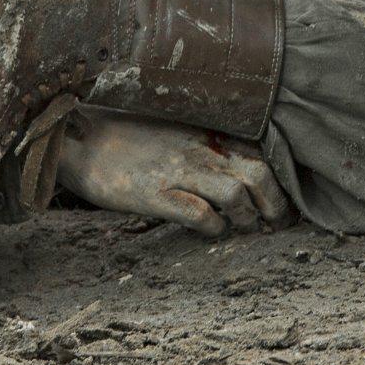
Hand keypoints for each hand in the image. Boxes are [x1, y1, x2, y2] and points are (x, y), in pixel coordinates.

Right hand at [54, 108, 287, 236]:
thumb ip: (205, 146)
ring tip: (245, 229)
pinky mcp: (154, 192)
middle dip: (274, 203)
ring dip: (247, 217)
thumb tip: (236, 171)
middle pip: (257, 173)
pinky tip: (211, 231)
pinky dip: (213, 227)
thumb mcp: (176, 133)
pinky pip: (197, 213)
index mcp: (204, 134)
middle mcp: (197, 150)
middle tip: (275, 225)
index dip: (277, 183)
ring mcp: (176, 170)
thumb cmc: (129, 139)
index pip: (258, 154)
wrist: (82, 139)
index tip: (281, 204)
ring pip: (234, 193)